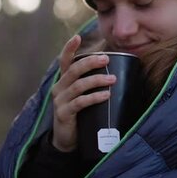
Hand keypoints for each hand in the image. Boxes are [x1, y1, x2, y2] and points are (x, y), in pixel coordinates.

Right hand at [50, 35, 115, 151]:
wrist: (65, 141)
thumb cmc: (78, 115)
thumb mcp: (81, 97)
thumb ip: (90, 86)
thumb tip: (117, 74)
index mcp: (63, 81)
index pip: (64, 61)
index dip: (69, 48)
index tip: (77, 36)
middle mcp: (59, 88)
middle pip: (73, 70)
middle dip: (90, 62)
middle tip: (107, 58)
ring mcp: (60, 101)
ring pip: (78, 85)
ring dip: (97, 80)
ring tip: (112, 79)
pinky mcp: (64, 114)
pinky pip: (80, 103)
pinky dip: (94, 97)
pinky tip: (106, 95)